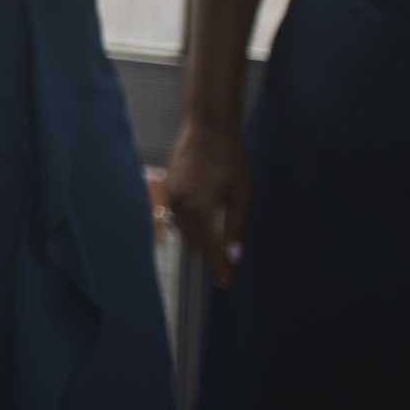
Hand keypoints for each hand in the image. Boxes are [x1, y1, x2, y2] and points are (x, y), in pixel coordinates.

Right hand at [166, 119, 250, 285]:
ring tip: (212, 253)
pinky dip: (188, 227)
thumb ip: (235, 228)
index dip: (217, 267)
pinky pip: (176, 215)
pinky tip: (199, 229)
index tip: (226, 282)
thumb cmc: (230, 160)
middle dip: (207, 258)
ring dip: (197, 243)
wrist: (207, 127)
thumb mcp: (241, 195)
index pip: (208, 248)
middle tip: (223, 271)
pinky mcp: (168, 186)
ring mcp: (171, 195)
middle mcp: (180, 205)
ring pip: (182, 230)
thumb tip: (232, 256)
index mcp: (200, 209)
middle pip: (192, 242)